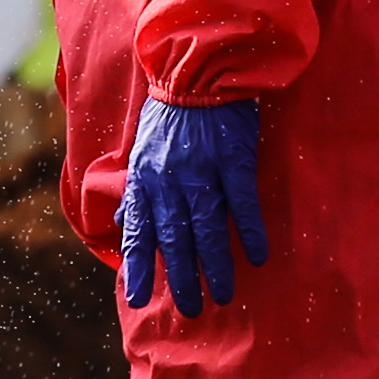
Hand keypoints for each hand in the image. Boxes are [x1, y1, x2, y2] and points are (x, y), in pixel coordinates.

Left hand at [118, 96, 267, 317]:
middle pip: (174, 239)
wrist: (196, 70)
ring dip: (215, 265)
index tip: (137, 299)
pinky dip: (249, 230)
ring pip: (206, 228)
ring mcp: (200, 170)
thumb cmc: (170, 114)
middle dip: (182, 277)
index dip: (138, 266)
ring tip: (223, 294)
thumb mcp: (142, 150)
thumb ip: (136, 190)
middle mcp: (168, 179)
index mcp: (144, 178)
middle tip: (192, 308)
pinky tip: (258, 255)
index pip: (138, 231)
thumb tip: (121, 224)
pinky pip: (241, 202)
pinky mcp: (231, 159)